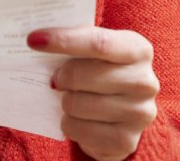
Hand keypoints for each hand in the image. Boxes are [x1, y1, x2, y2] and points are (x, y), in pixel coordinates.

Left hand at [28, 27, 158, 160]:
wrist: (125, 117)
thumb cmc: (105, 75)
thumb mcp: (100, 54)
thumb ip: (80, 42)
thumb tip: (39, 38)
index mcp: (139, 50)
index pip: (98, 42)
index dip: (64, 40)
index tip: (34, 40)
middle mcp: (145, 82)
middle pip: (83, 75)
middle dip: (61, 77)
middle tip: (57, 79)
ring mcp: (139, 113)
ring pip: (77, 104)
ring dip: (65, 102)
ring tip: (72, 99)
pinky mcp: (125, 141)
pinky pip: (77, 129)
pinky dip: (68, 124)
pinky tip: (77, 119)